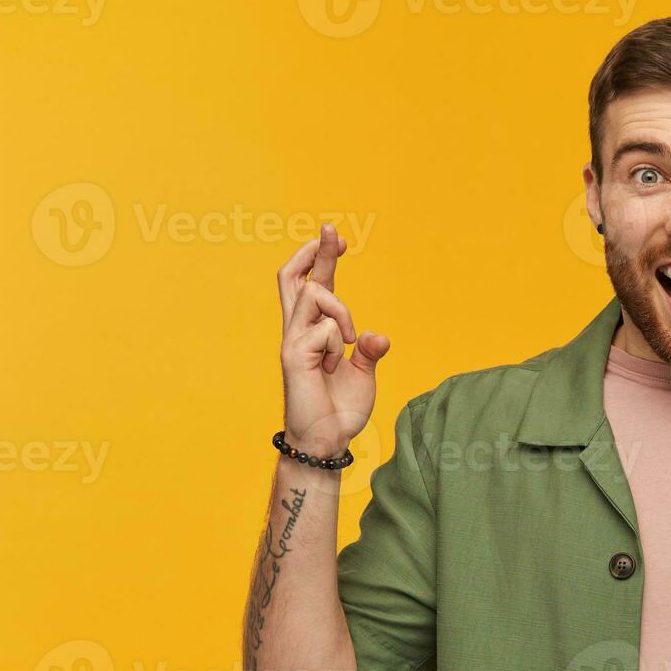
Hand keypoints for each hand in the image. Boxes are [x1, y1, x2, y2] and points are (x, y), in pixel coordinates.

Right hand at [277, 224, 389, 456]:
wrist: (328, 439)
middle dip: (314, 251)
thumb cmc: (340, 408)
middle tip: (331, 230)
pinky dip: (337, 343)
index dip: (324, 259)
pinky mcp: (293, 353)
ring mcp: (293, 340)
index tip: (338, 238)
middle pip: (294, 277)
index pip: (316, 285)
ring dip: (341, 312)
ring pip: (314, 295)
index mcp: (315, 331)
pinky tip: (332, 365)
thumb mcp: (363, 373)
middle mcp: (298, 330)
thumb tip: (378, 336)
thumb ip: (369, 350)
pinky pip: (324, 328)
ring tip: (349, 344)